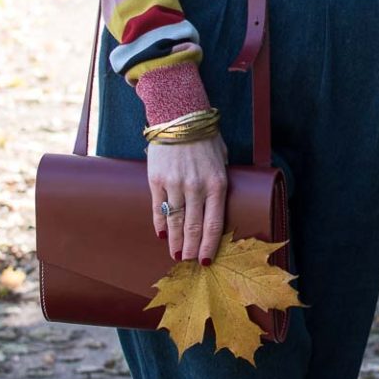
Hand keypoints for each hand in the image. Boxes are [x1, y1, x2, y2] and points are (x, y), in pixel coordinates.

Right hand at [147, 133, 228, 263]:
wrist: (180, 116)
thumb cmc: (205, 138)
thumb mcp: (222, 159)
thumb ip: (219, 182)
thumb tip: (216, 206)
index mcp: (217, 183)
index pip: (214, 223)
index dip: (210, 245)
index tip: (206, 261)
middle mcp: (196, 187)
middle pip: (194, 227)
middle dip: (192, 249)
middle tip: (189, 263)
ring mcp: (175, 184)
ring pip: (175, 222)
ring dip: (175, 241)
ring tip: (176, 254)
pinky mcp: (157, 180)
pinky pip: (159, 208)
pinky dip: (160, 224)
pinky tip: (161, 234)